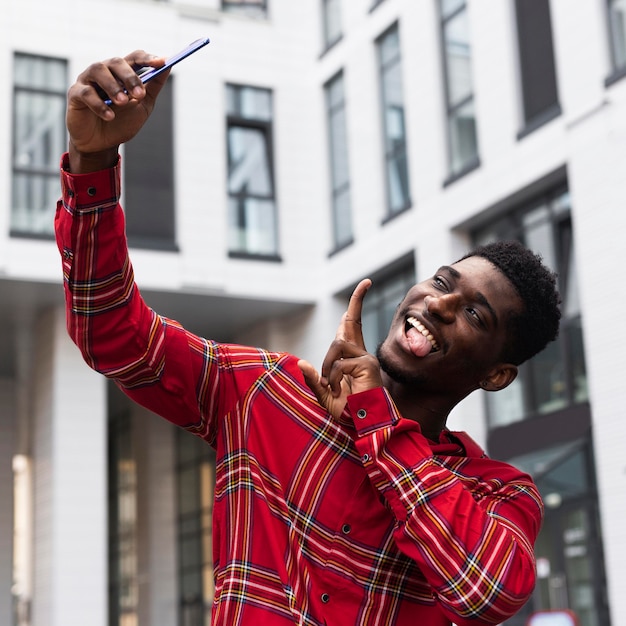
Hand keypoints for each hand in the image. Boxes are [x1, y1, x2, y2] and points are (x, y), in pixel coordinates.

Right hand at [66, 51, 168, 172]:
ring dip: (113, 86)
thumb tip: (168, 66)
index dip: (147, 58)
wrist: (102, 144)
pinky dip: (99, 104)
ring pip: (98, 71)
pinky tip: (110, 116)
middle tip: (139, 94)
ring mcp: (88, 81)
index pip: (134, 58)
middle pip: (116, 62)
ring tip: (123, 102)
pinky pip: (86, 93)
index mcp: (122, 74)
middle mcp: (104, 72)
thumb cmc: (122, 122)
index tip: (162, 63)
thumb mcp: (143, 106)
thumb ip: (153, 87)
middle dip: (130, 76)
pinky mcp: (75, 94)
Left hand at [299, 279, 383, 418]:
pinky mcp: (367, 364)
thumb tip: (302, 363)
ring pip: (336, 345)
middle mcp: (360, 354)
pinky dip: (331, 378)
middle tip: (367, 281)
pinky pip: (339, 364)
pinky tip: (338, 390)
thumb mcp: (324, 396)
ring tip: (330, 386)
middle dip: (357, 300)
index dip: (355, 306)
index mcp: (351, 358)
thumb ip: (313, 381)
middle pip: (352, 321)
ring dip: (327, 366)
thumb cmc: (347, 414)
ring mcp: (365, 358)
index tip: (365, 284)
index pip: (351, 327)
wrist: (364, 427)